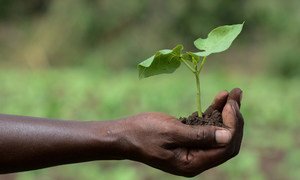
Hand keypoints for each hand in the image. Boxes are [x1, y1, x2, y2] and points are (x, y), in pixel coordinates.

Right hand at [121, 88, 243, 176]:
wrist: (125, 134)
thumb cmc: (144, 133)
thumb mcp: (171, 132)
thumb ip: (199, 136)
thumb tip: (228, 136)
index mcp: (192, 163)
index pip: (225, 148)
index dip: (233, 126)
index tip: (231, 104)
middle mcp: (196, 159)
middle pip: (226, 142)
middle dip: (234, 118)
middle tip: (236, 95)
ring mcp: (193, 150)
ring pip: (219, 133)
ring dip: (228, 113)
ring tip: (234, 93)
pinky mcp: (188, 140)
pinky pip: (207, 128)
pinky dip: (214, 113)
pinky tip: (220, 98)